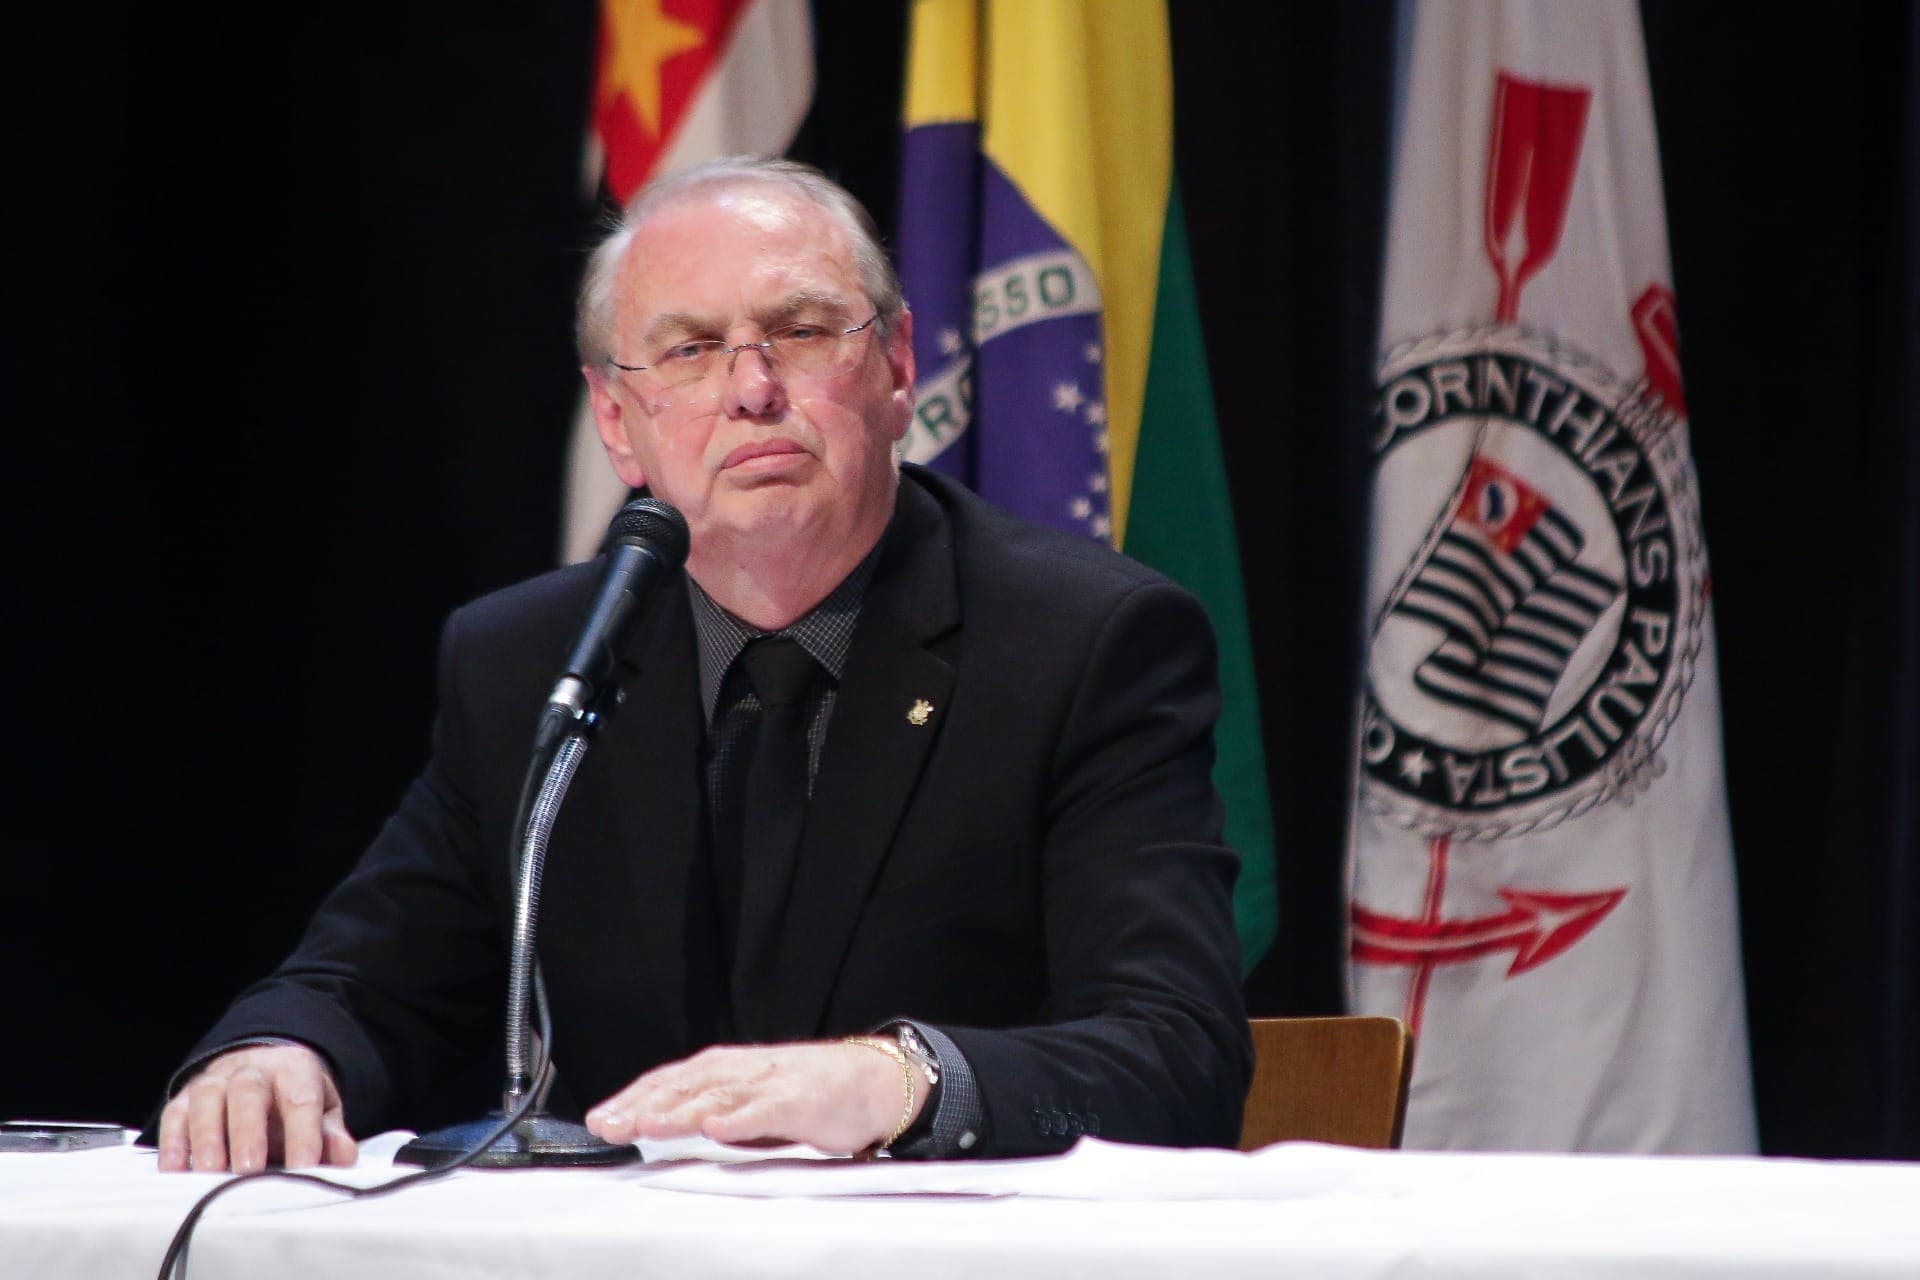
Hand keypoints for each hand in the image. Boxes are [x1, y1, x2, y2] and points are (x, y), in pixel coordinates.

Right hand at [156, 1044, 356, 1172]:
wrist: (260, 1068)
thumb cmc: (293, 1099)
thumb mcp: (322, 1109)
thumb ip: (330, 1134)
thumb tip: (344, 1156)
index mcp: (293, 1069)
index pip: (301, 1099)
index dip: (303, 1134)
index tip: (303, 1168)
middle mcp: (251, 1069)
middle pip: (248, 1091)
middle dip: (248, 1131)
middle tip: (249, 1169)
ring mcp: (214, 1081)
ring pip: (207, 1098)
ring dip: (207, 1137)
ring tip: (210, 1172)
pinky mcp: (184, 1099)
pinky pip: (174, 1115)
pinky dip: (174, 1143)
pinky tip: (176, 1170)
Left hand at [584, 1040, 926, 1154]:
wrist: (871, 1079)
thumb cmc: (808, 1092)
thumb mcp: (748, 1098)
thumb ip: (709, 1109)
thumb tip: (657, 1127)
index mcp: (726, 1070)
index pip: (669, 1081)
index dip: (632, 1098)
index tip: (600, 1118)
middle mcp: (742, 1070)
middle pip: (684, 1087)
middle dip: (642, 1105)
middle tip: (608, 1124)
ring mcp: (770, 1083)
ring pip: (717, 1097)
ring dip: (680, 1111)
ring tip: (647, 1125)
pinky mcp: (801, 1100)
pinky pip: (766, 1110)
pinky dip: (740, 1118)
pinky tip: (718, 1128)